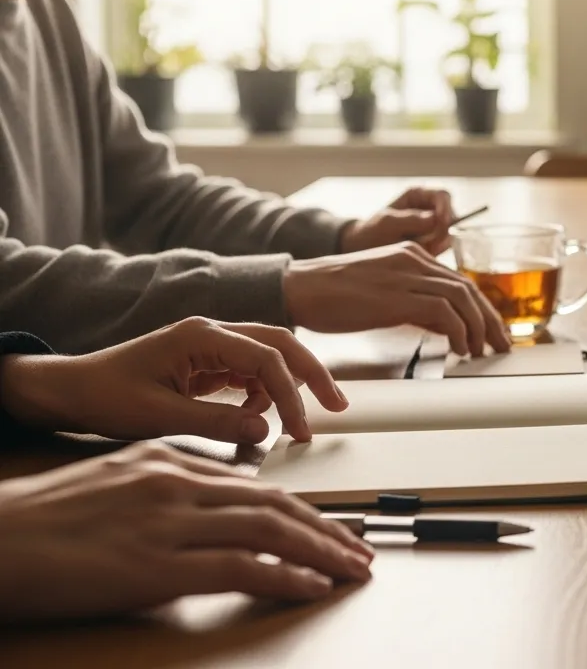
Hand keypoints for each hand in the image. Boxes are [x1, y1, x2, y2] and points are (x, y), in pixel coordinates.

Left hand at [0, 318, 345, 443]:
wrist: (70, 391)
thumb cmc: (105, 396)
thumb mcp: (158, 416)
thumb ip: (214, 421)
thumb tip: (264, 428)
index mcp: (202, 336)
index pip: (266, 358)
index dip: (291, 395)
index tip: (300, 431)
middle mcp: (212, 333)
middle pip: (281, 344)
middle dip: (312, 375)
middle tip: (338, 406)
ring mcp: (211, 347)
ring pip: (270, 357)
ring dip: (290, 386)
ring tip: (296, 422)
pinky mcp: (208, 364)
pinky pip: (250, 373)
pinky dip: (264, 394)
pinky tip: (258, 415)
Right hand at [0, 442, 372, 623]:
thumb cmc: (43, 522)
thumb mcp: (115, 484)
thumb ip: (169, 489)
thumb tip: (216, 508)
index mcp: (168, 463)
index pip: (257, 488)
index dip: (304, 511)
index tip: (332, 529)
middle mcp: (176, 485)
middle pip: (276, 506)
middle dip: (328, 530)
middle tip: (360, 552)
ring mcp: (168, 524)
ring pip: (270, 532)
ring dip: (321, 553)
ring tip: (351, 570)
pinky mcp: (156, 566)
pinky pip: (241, 567)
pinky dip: (284, 576)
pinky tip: (310, 586)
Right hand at [285, 241, 510, 357]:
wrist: (298, 288)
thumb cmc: (333, 295)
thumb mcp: (382, 291)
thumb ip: (413, 301)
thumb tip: (444, 325)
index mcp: (412, 255)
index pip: (459, 280)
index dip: (482, 307)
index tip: (493, 330)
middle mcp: (414, 260)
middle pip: (467, 288)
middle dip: (490, 319)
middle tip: (501, 345)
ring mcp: (405, 275)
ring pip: (461, 298)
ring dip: (478, 328)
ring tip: (482, 351)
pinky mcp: (396, 296)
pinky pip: (443, 312)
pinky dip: (458, 331)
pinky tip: (459, 349)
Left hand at [340, 187, 456, 254]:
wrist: (363, 250)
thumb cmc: (371, 231)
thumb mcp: (386, 223)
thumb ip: (409, 219)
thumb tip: (434, 218)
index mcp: (419, 195)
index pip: (443, 196)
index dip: (446, 208)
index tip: (441, 224)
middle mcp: (430, 208)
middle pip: (451, 215)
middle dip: (441, 231)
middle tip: (428, 245)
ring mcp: (433, 226)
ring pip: (449, 233)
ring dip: (436, 244)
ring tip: (417, 249)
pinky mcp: (434, 242)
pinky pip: (443, 247)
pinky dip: (434, 252)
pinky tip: (418, 254)